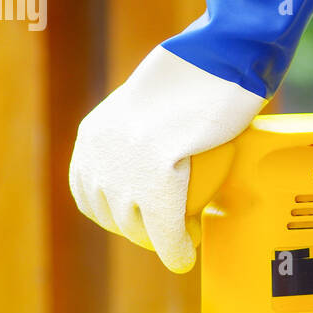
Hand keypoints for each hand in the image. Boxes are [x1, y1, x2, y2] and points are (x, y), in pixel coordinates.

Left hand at [70, 0, 312, 271]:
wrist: (224, 55)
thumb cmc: (205, 72)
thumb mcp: (159, 101)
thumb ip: (148, 131)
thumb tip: (162, 155)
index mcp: (96, 133)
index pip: (88, 191)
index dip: (112, 213)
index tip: (138, 220)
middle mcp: (101, 151)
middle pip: (111, 212)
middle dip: (136, 230)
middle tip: (168, 233)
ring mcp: (127, 165)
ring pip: (137, 225)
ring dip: (158, 241)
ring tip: (181, 240)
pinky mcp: (158, 177)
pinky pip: (166, 228)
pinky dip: (176, 248)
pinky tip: (185, 256)